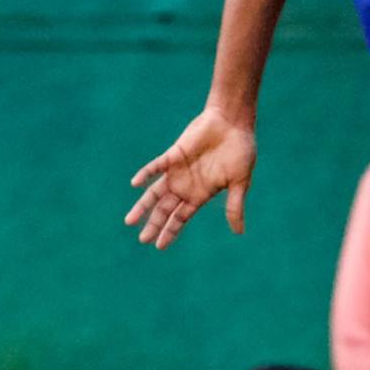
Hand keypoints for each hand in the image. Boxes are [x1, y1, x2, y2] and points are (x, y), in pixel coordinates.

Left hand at [125, 106, 256, 248]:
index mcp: (201, 194)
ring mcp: (178, 171)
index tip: (160, 246)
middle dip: (154, 225)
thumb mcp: (240, 182)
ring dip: (143, 206)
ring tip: (130, 222)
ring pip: (155, 193)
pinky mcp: (173, 155)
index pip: (181, 217)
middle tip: (143, 240)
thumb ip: (235, 206)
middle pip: (165, 210)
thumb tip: (239, 233)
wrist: (233, 123)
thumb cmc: (240, 151)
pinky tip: (136, 184)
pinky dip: (146, 174)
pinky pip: (156, 167)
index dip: (171, 231)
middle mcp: (186, 186)